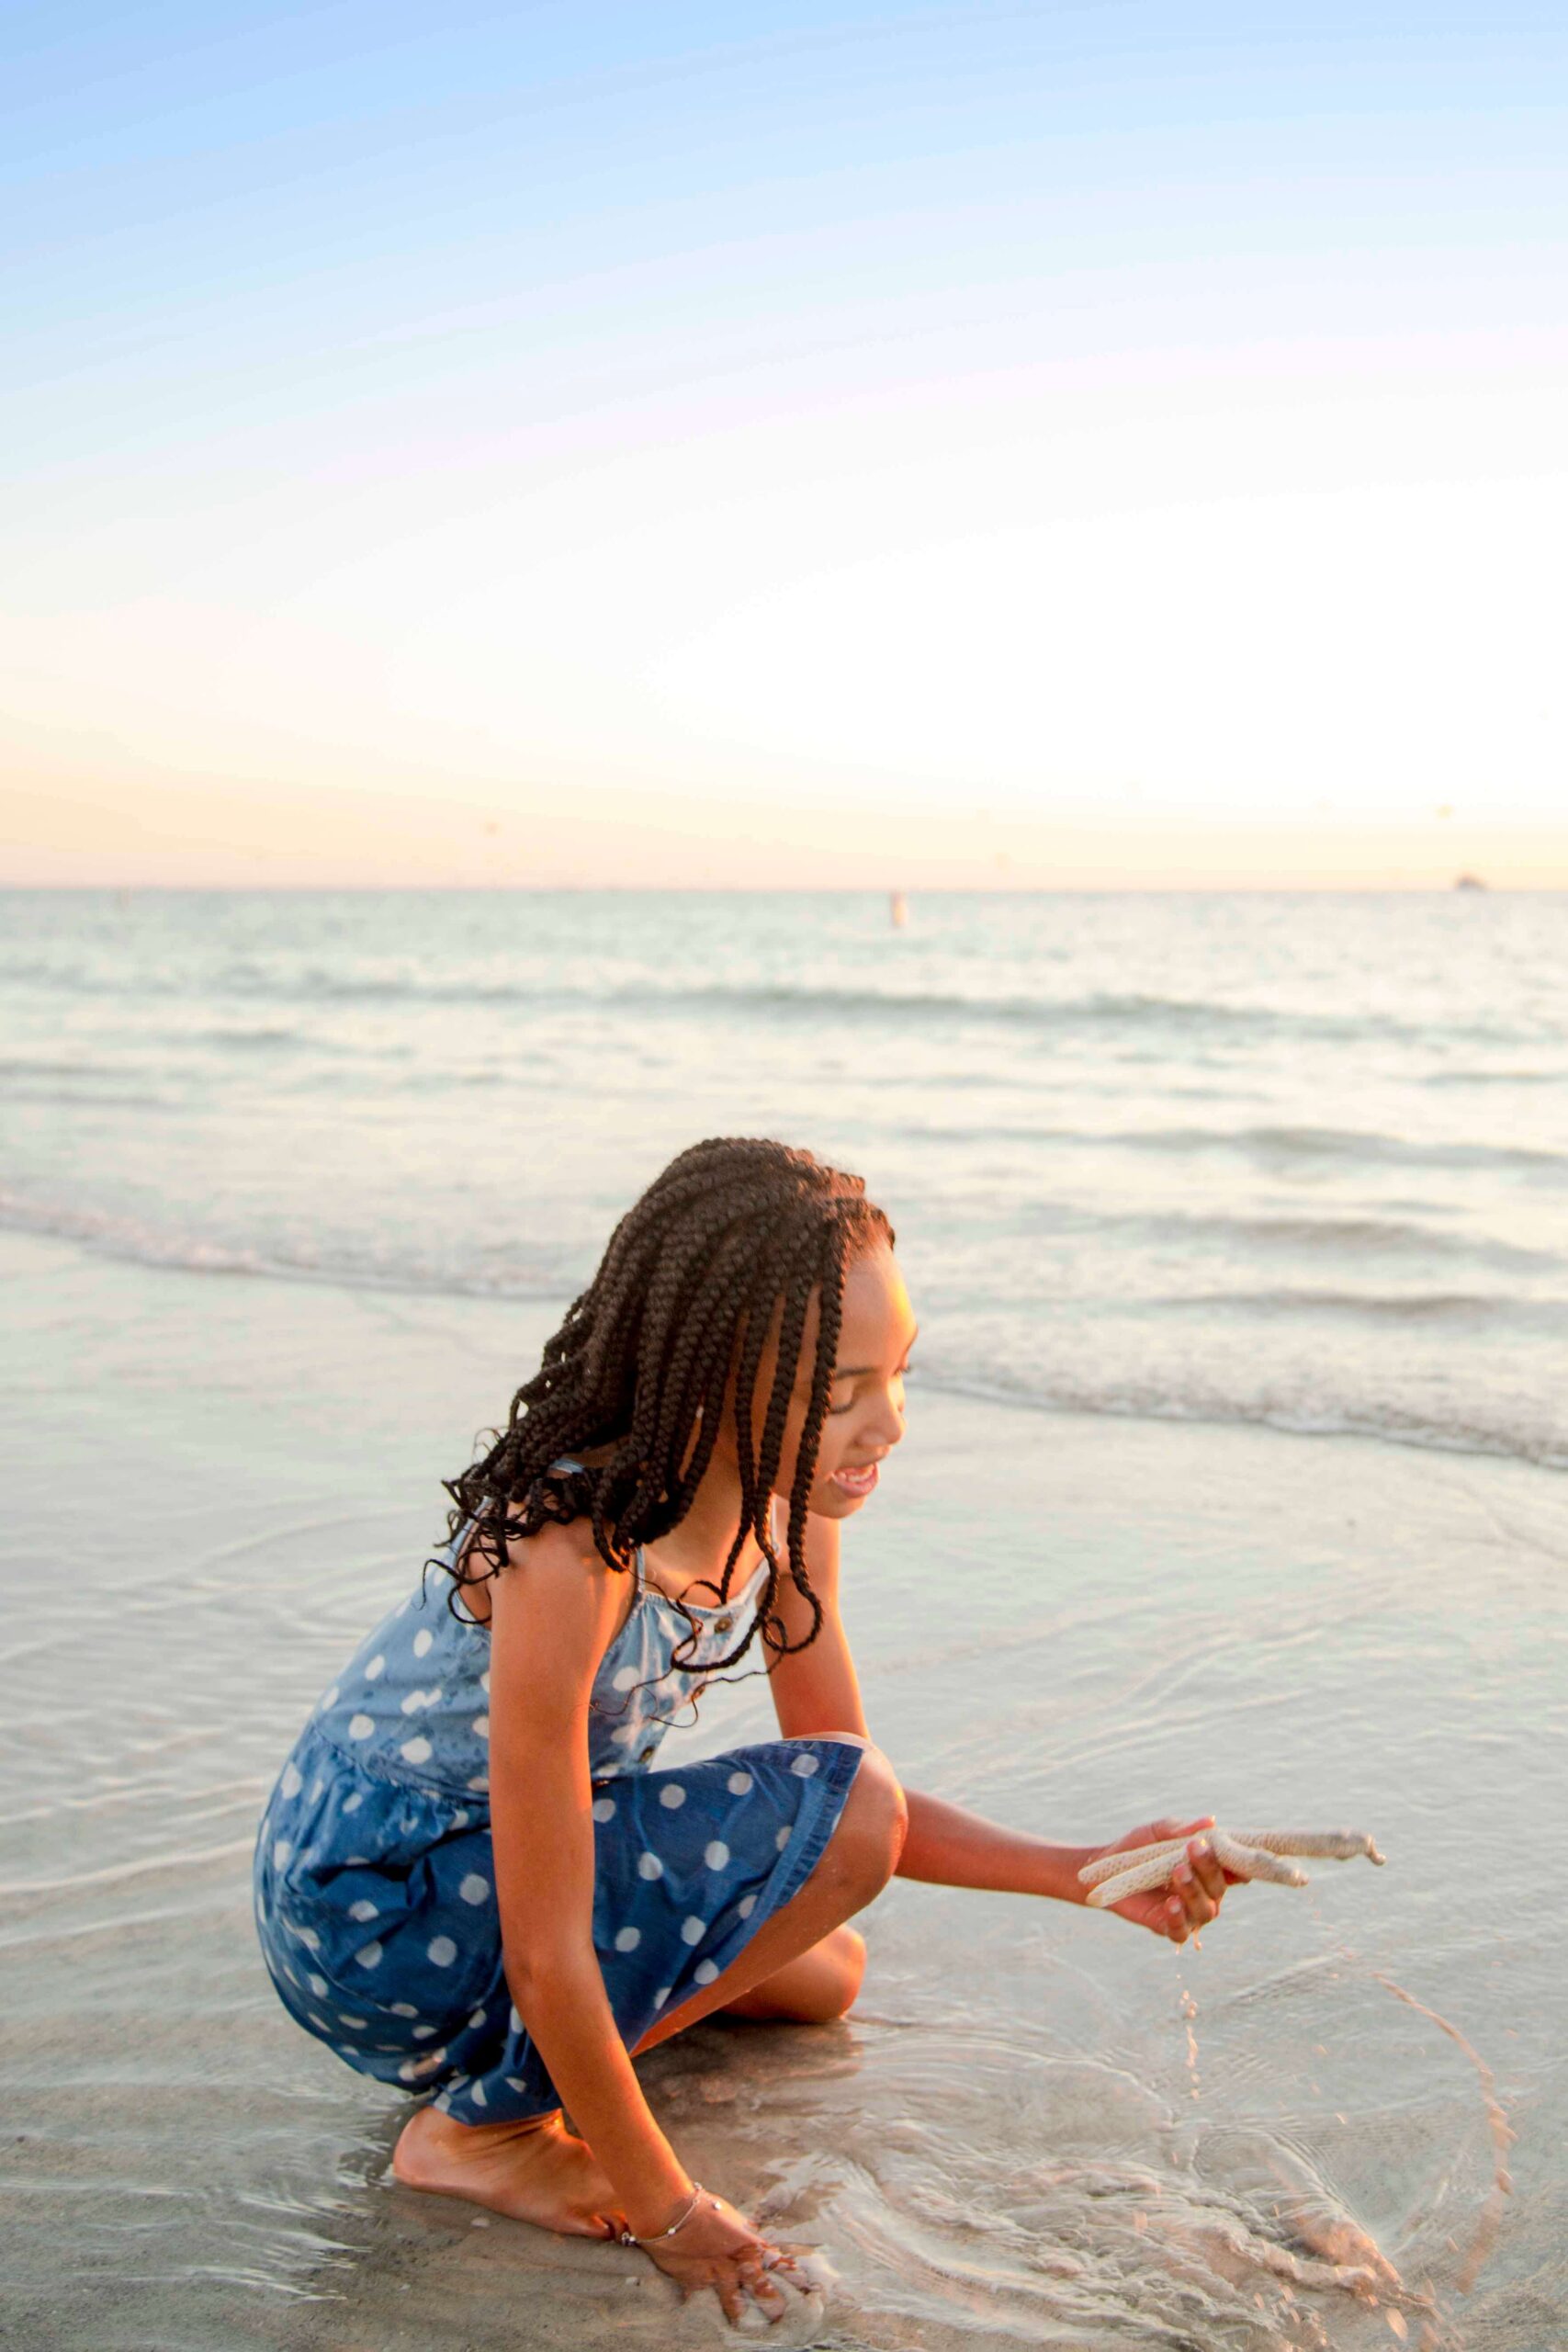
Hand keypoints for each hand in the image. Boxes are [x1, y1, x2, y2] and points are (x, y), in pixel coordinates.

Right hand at [636, 2187, 805, 2325]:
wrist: (670, 2211)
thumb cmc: (701, 2207)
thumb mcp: (730, 2216)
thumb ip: (743, 2230)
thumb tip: (754, 2233)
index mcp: (747, 2242)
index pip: (774, 2259)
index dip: (790, 2272)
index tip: (806, 2285)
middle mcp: (735, 2261)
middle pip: (759, 2285)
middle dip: (772, 2300)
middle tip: (782, 2314)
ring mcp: (715, 2274)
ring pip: (732, 2299)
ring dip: (739, 2312)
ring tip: (745, 2326)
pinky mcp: (694, 2283)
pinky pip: (700, 2302)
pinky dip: (701, 2310)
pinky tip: (705, 2324)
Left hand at [1085, 1814, 1235, 1944]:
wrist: (1103, 1870)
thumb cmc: (1137, 1848)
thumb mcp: (1156, 1833)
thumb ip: (1181, 1829)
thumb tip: (1211, 1821)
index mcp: (1207, 1870)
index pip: (1234, 1870)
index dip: (1240, 1863)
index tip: (1232, 1850)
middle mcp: (1204, 1893)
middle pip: (1219, 1888)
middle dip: (1209, 1868)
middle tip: (1193, 1848)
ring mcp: (1188, 1912)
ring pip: (1206, 1910)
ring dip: (1194, 1891)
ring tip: (1178, 1872)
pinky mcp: (1168, 1927)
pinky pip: (1181, 1931)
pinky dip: (1178, 1917)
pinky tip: (1171, 1903)